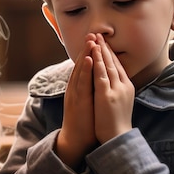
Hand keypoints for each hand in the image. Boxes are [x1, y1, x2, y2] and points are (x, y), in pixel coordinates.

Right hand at [56, 36, 98, 167]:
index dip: (89, 53)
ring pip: (80, 70)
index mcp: (78, 88)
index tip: (94, 40)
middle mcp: (75, 88)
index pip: (84, 67)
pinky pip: (82, 83)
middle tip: (92, 33)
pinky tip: (90, 60)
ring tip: (90, 40)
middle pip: (81, 65)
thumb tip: (98, 81)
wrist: (75, 140)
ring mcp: (75, 94)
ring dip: (85, 54)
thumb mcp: (88, 102)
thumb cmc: (85, 122)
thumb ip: (91, 90)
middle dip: (86, 49)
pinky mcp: (77, 101)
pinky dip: (85, 70)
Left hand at [91, 34, 133, 142]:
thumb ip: (117, 90)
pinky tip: (91, 54)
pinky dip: (96, 64)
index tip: (104, 42)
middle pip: (114, 62)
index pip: (118, 66)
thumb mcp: (120, 102)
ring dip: (100, 51)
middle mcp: (123, 86)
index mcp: (126, 87)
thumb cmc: (116, 123)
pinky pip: (100, 76)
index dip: (111, 53)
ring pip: (107, 66)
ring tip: (94, 38)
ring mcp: (115, 90)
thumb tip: (114, 82)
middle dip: (105, 47)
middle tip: (98, 34)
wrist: (117, 138)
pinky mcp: (106, 96)